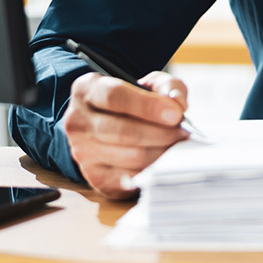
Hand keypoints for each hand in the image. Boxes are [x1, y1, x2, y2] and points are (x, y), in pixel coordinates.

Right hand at [62, 70, 190, 199]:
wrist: (109, 125)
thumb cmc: (132, 102)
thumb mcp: (148, 84)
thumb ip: (167, 87)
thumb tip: (177, 104)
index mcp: (86, 89)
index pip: (114, 96)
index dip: (147, 106)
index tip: (175, 114)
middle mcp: (77, 121)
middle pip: (122, 131)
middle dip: (160, 133)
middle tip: (184, 133)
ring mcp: (82, 152)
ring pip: (129, 156)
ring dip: (161, 152)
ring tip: (179, 146)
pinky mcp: (95, 177)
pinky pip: (130, 177)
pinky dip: (153, 170)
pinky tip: (165, 161)